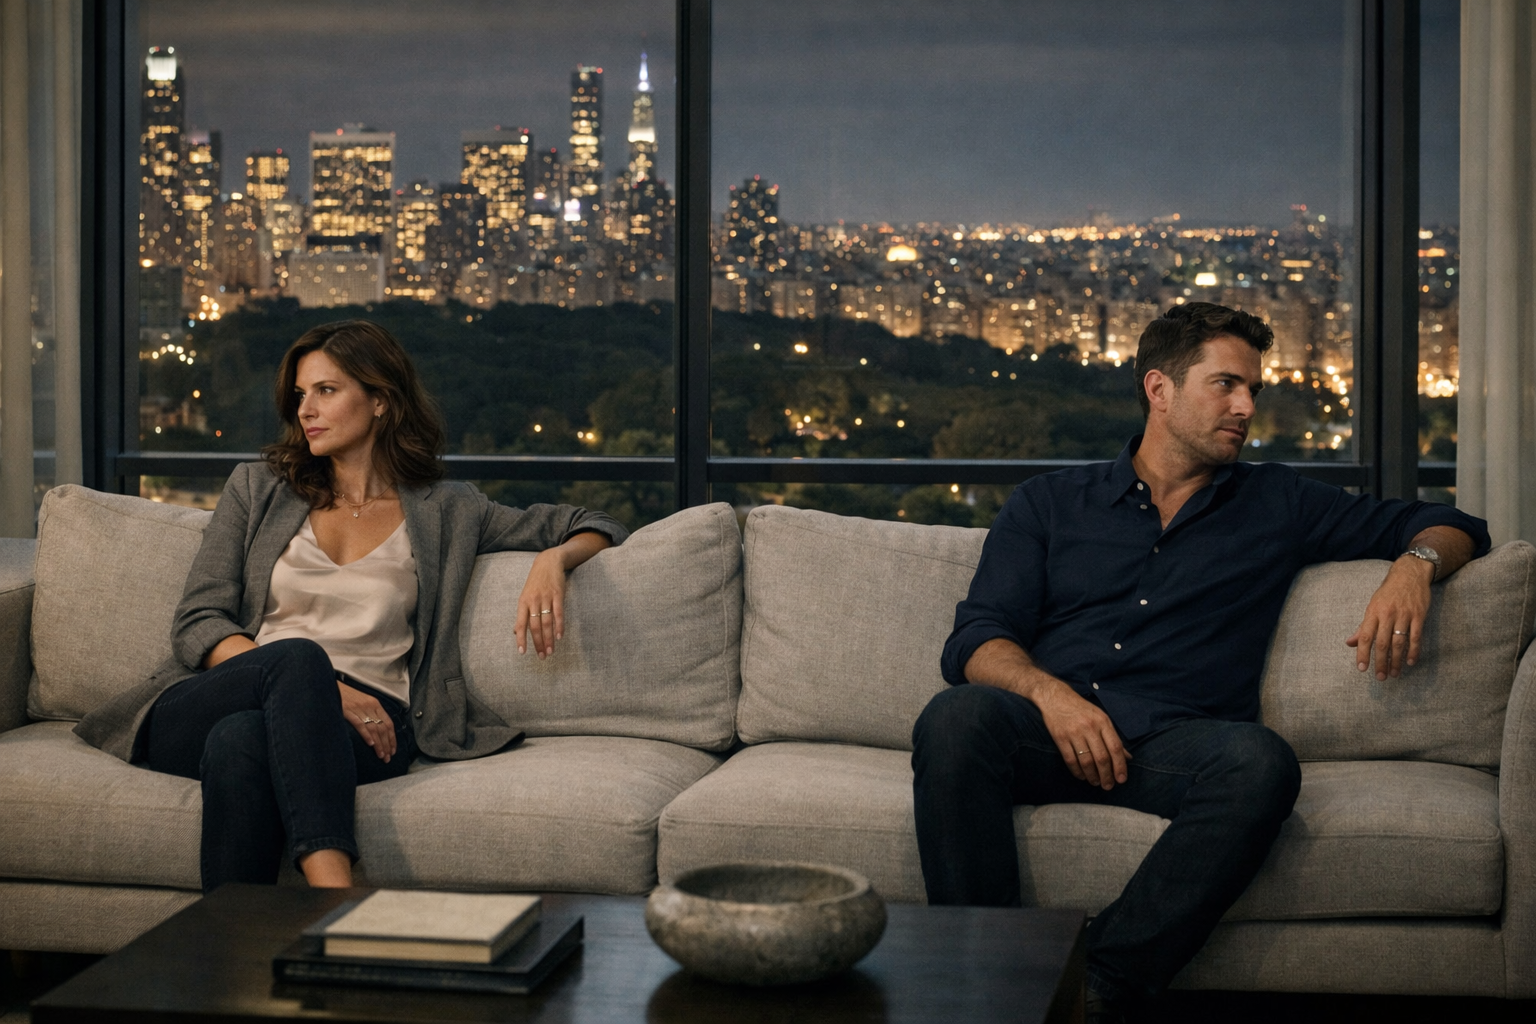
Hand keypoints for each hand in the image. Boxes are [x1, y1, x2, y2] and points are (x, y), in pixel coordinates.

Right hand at [339, 680, 395, 760]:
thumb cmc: (346, 696)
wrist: (330, 686)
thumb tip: (378, 731)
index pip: (389, 723)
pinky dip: (366, 735)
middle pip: (382, 728)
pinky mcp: (348, 711)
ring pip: (373, 728)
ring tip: (381, 755)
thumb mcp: (362, 702)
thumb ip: (370, 713)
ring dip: (379, 744)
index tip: (393, 750)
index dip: (392, 738)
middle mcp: (370, 706)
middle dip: (387, 744)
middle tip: (388, 758)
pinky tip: (371, 744)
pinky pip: (360, 724)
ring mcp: (359, 709)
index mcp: (375, 704)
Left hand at [515, 549, 566, 658]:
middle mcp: (533, 601)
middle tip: (542, 656)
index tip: (522, 652)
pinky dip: (559, 626)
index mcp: (523, 602)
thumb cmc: (536, 581)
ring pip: (546, 622)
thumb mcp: (525, 596)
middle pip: (535, 626)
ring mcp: (546, 598)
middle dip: (538, 643)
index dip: (521, 639)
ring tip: (550, 651)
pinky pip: (558, 613)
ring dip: (549, 638)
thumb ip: (522, 614)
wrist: (548, 562)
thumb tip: (516, 631)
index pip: (521, 624)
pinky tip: (560, 636)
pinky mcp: (558, 595)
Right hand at [1032, 679, 1130, 789]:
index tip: (1121, 779)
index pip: (1115, 747)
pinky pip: (1070, 759)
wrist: (1056, 697)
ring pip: (1086, 761)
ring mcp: (1074, 732)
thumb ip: (1113, 737)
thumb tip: (1127, 757)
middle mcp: (1089, 727)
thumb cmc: (1081, 709)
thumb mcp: (1101, 718)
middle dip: (1106, 776)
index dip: (1120, 766)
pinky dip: (1077, 771)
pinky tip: (1081, 776)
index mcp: (1103, 721)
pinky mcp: (1060, 737)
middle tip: (1108, 786)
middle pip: (1101, 757)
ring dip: (1092, 776)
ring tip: (1095, 782)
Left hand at [1346, 555, 1433, 679]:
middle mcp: (1387, 614)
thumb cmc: (1388, 593)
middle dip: (1380, 662)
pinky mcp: (1419, 615)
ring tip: (1395, 673)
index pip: (1366, 637)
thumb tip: (1349, 643)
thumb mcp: (1372, 606)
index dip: (1362, 654)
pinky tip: (1410, 662)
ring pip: (1399, 642)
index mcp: (1372, 612)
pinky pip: (1416, 636)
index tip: (1362, 669)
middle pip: (1382, 643)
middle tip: (1380, 677)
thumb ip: (1363, 627)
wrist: (1409, 574)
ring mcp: (1404, 615)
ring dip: (1396, 660)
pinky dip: (1413, 651)